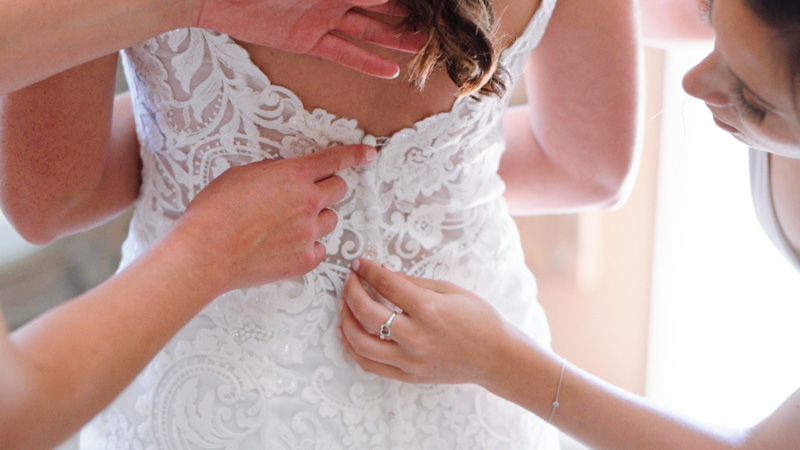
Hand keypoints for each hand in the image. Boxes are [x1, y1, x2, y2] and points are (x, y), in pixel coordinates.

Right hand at [173, 145, 376, 294]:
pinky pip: (320, 249)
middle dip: (326, 189)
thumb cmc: (215, 211)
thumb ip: (274, 172)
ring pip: (330, 220)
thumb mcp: (243, 174)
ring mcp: (309, 232)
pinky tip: (284, 246)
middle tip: (306, 197)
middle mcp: (308, 202)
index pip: (334, 160)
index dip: (355, 154)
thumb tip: (286, 175)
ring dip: (316, 219)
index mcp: (294, 175)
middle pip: (339, 189)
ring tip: (286, 226)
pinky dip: (307, 246)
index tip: (369, 153)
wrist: (206, 251)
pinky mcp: (305, 260)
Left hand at [194, 0, 424, 78]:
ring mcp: (322, 20)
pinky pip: (344, 53)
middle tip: (433, 24)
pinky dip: (367, 62)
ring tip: (420, 47)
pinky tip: (389, 70)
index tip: (425, 4)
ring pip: (367, 31)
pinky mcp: (308, 41)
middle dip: (404, 15)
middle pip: (378, 8)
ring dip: (392, 39)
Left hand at [340, 258, 516, 386]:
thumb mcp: (450, 290)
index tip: (360, 264)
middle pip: (366, 312)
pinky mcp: (408, 376)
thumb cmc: (479, 319)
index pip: (386, 284)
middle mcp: (415, 336)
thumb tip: (383, 272)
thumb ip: (413, 283)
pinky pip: (370, 364)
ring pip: (361, 342)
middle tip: (351, 281)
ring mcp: (410, 360)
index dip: (368, 271)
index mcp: (429, 309)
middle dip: (352, 291)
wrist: (496, 357)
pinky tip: (349, 333)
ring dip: (346, 320)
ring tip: (345, 306)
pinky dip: (353, 348)